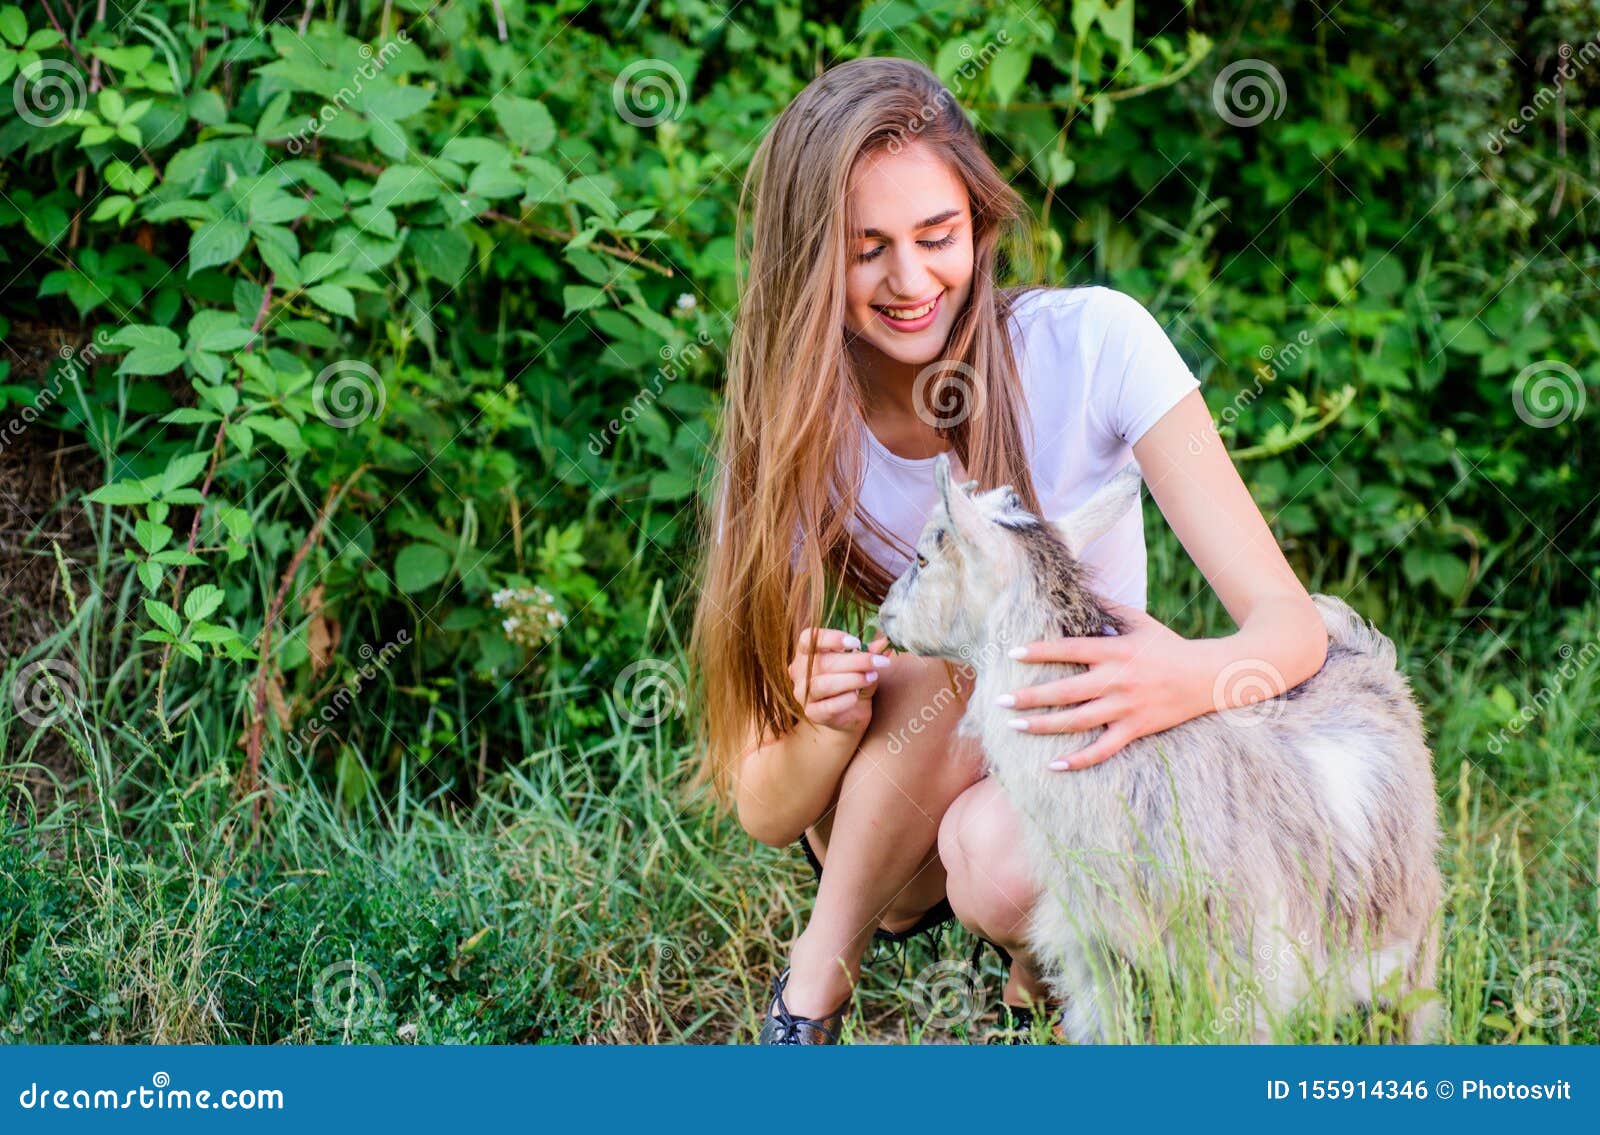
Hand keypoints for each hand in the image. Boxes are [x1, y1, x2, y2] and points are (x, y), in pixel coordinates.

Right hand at [790, 628, 893, 735]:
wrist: (851, 714)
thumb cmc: (852, 682)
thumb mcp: (862, 665)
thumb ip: (869, 653)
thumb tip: (885, 643)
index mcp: (807, 652)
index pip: (808, 639)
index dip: (831, 638)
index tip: (856, 643)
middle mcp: (799, 671)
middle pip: (822, 662)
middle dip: (855, 661)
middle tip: (878, 662)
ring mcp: (803, 693)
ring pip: (823, 684)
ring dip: (851, 680)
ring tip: (871, 677)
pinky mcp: (812, 713)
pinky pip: (827, 706)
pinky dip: (845, 700)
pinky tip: (857, 696)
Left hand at [996, 601, 1203, 770]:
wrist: (1209, 676)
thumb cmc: (1169, 646)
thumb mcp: (1140, 622)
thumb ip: (1109, 607)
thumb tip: (1081, 588)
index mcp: (1115, 651)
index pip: (1070, 650)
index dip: (1040, 651)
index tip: (1012, 653)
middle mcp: (1118, 680)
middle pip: (1066, 691)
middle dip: (1030, 697)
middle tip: (1000, 701)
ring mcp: (1127, 707)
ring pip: (1078, 721)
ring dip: (1044, 726)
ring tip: (1015, 727)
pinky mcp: (1137, 729)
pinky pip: (1104, 749)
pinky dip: (1079, 759)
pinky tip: (1053, 764)